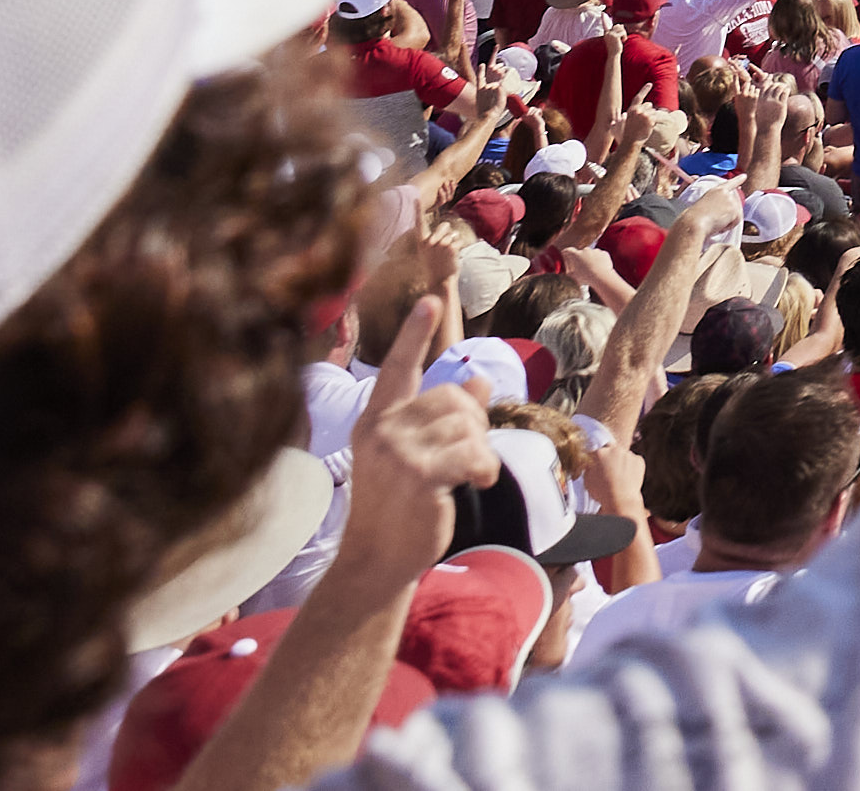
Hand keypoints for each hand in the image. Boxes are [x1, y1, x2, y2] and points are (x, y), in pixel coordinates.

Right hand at [334, 295, 491, 598]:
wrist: (377, 560)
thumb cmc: (398, 505)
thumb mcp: (414, 454)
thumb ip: (443, 417)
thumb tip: (479, 379)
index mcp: (375, 421)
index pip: (396, 369)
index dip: (414, 335)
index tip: (429, 300)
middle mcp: (381, 430)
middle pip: (452, 398)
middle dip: (472, 423)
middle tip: (466, 456)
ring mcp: (397, 452)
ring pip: (467, 424)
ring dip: (480, 450)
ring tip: (466, 475)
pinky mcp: (419, 475)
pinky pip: (474, 452)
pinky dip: (485, 467)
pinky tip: (476, 483)